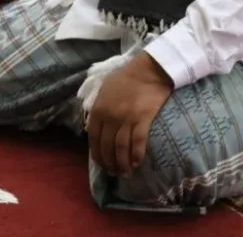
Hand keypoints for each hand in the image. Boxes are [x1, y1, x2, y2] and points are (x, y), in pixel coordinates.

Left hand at [88, 54, 172, 176]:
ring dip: (122, 164)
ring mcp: (126, 118)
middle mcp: (110, 116)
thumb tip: (93, 127)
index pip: (94, 139)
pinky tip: (137, 163)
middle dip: (109, 163)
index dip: (97, 155)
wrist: (149, 69)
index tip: (102, 164)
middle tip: (114, 172)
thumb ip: (98, 108)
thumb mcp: (104, 90)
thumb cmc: (126, 78)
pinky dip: (136, 155)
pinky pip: (138, 143)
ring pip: (121, 148)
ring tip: (125, 172)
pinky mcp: (143, 119)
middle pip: (107, 147)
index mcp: (99, 109)